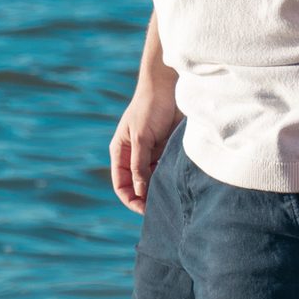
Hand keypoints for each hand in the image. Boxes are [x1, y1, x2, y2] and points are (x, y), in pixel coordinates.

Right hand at [110, 88, 182, 213]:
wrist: (168, 88)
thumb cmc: (149, 108)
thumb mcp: (141, 138)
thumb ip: (139, 166)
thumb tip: (141, 192)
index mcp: (121, 153)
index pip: (121, 185)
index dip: (131, 200)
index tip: (145, 210)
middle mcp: (134, 156)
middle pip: (138, 186)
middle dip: (147, 198)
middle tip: (163, 208)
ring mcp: (150, 154)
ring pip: (153, 180)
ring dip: (160, 188)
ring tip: (172, 196)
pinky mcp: (166, 150)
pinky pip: (166, 170)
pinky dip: (170, 178)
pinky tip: (178, 183)